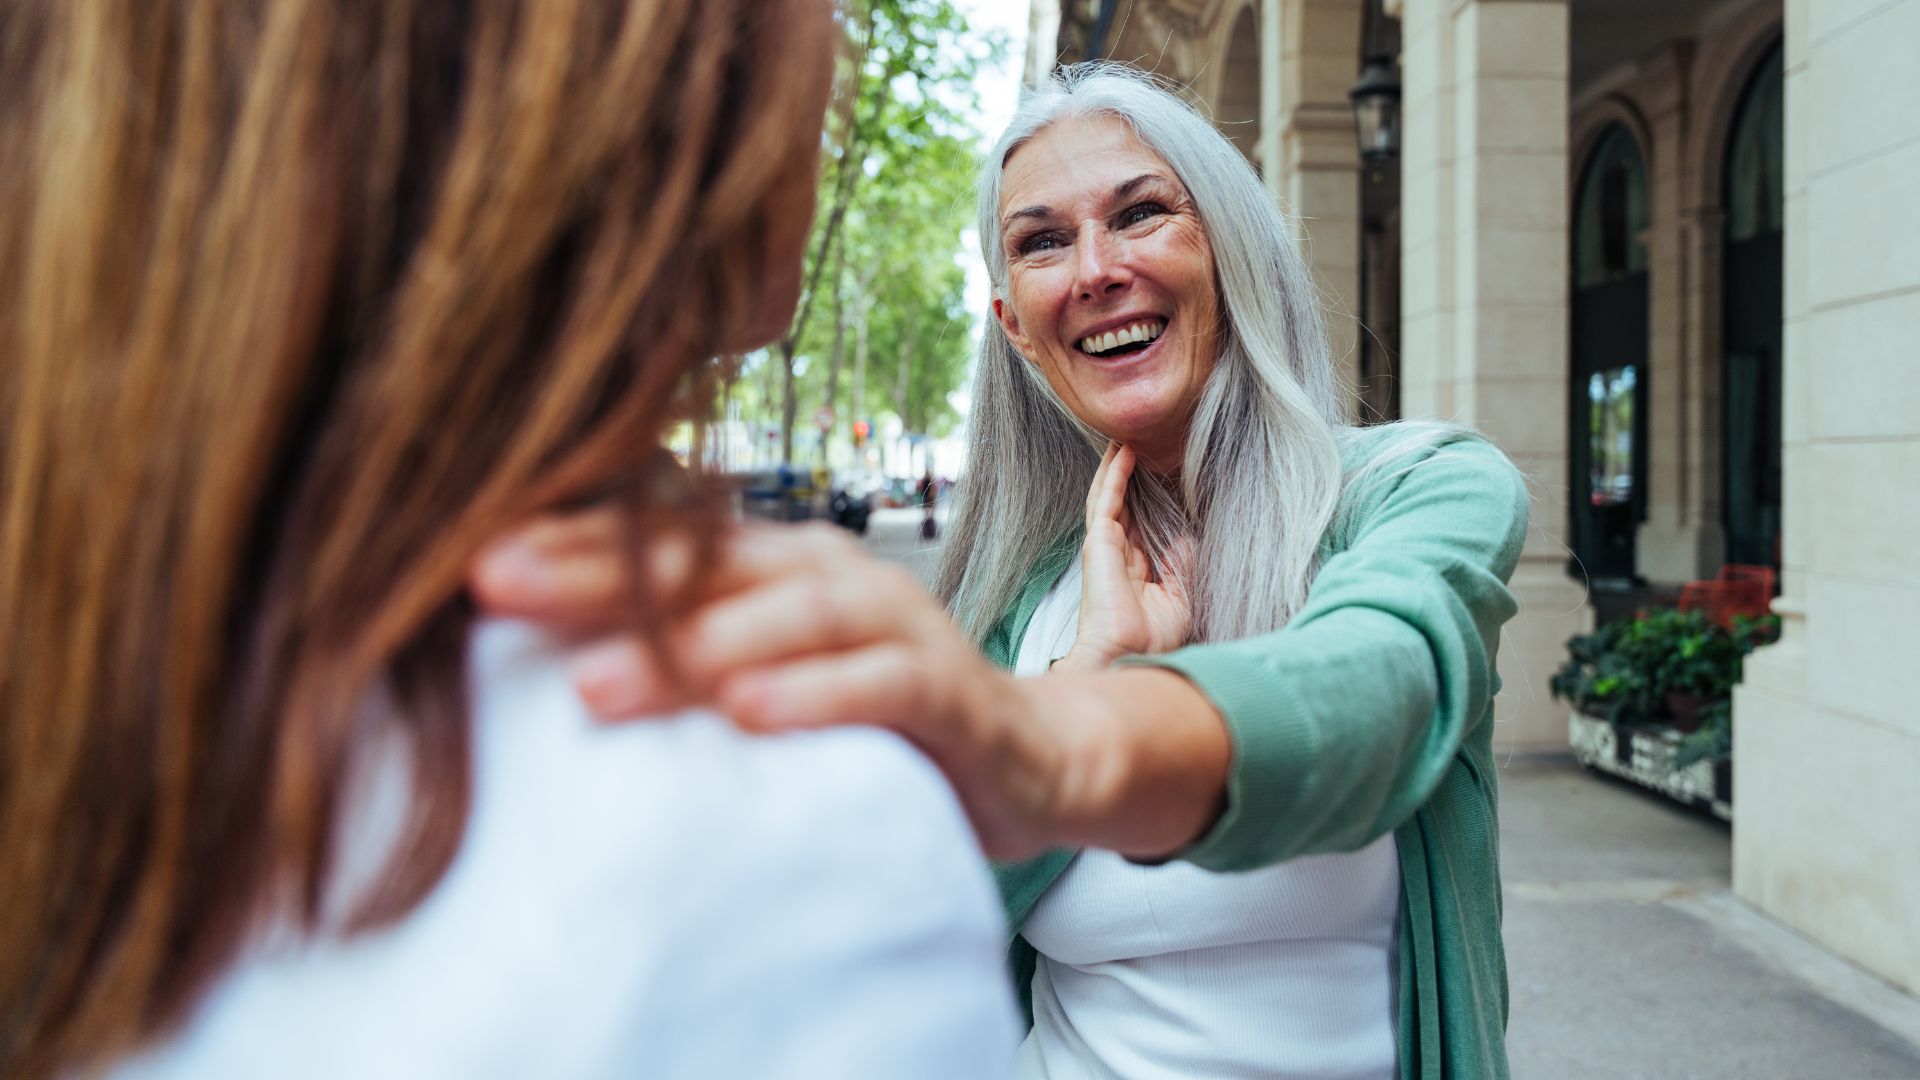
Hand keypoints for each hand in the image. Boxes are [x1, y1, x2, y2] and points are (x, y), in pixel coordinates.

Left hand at [472, 512, 1230, 860]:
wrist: (1021, 760)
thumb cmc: (864, 721)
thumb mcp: (757, 683)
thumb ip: (675, 659)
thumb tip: (537, 659)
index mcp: (773, 563)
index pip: (660, 544)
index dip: (567, 545)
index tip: (464, 566)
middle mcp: (830, 574)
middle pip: (708, 560)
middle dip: (600, 573)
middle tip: (498, 588)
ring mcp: (897, 622)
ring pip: (792, 613)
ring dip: (696, 643)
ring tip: (597, 684)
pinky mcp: (952, 689)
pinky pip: (885, 685)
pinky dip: (819, 695)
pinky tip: (750, 718)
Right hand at [1053, 442, 1193, 671]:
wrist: (1130, 654)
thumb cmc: (1152, 637)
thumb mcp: (1180, 595)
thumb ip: (1181, 563)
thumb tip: (1187, 536)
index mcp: (1135, 566)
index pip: (1141, 521)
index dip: (1147, 495)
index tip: (1159, 471)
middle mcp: (1118, 552)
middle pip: (1122, 503)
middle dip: (1128, 474)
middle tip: (1138, 443)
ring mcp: (1105, 545)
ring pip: (1109, 495)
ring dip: (1117, 466)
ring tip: (1126, 437)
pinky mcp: (1098, 541)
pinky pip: (1106, 500)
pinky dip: (1114, 474)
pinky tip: (1123, 452)